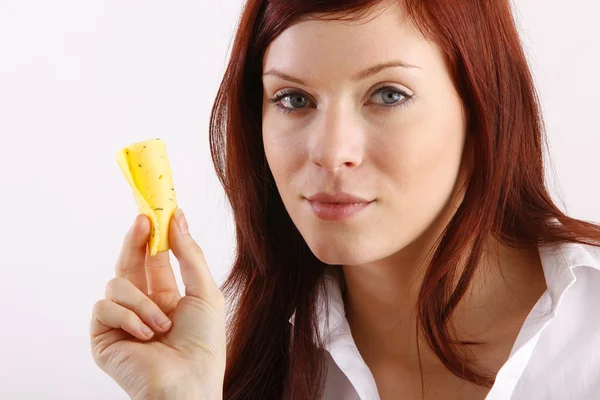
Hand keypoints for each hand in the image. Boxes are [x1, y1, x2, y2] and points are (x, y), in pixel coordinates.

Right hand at [90, 210, 225, 399]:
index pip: (155, 260)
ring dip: (141, 302)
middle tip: (143, 220)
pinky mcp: (103, 336)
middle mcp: (142, 306)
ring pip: (117, 283)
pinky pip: (105, 307)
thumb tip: (179, 217)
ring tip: (161, 326)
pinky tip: (144, 336)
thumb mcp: (205, 293)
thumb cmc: (203, 345)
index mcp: (167, 298)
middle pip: (130, 262)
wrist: (187, 386)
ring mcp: (122, 321)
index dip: (154, 236)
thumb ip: (190, 255)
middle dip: (136, 240)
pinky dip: (127, 317)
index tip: (156, 210)